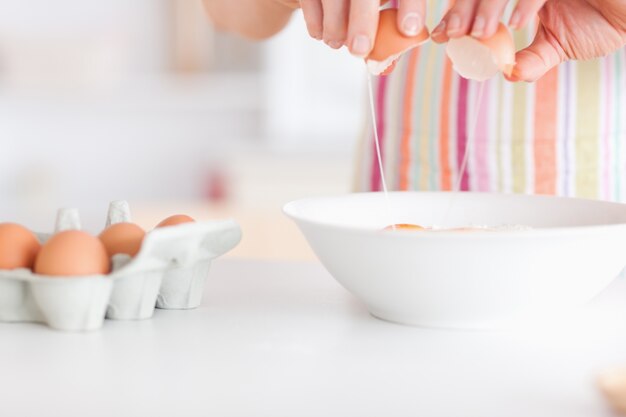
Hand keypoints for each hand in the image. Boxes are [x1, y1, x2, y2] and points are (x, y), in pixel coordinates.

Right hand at [284, 0, 425, 56]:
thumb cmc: (354, 2)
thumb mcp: (373, 10)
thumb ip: (383, 32)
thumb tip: (388, 65)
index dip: (411, 6)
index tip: (410, 30)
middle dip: (362, 21)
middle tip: (360, 49)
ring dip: (335, 27)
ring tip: (336, 42)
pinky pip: (309, 0)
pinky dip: (316, 23)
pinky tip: (321, 33)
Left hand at [431, 0, 625, 81]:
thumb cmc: (601, 21)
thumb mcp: (559, 46)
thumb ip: (532, 60)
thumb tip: (508, 74)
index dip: (458, 14)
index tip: (441, 37)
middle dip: (464, 9)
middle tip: (451, 33)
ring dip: (489, 7)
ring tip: (480, 33)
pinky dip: (526, 3)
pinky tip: (517, 23)